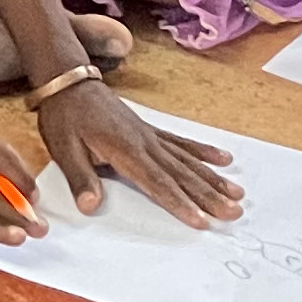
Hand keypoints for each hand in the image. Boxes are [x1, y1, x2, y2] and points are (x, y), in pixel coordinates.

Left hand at [37, 81, 242, 225]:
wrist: (68, 80)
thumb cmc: (64, 116)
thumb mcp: (63, 149)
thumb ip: (80, 178)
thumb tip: (91, 206)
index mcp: (125, 150)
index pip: (157, 182)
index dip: (179, 203)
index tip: (201, 221)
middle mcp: (145, 142)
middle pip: (182, 174)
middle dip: (209, 195)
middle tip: (235, 213)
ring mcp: (150, 135)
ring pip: (188, 160)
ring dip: (213, 178)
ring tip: (238, 194)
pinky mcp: (150, 129)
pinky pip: (181, 142)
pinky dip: (203, 151)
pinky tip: (223, 159)